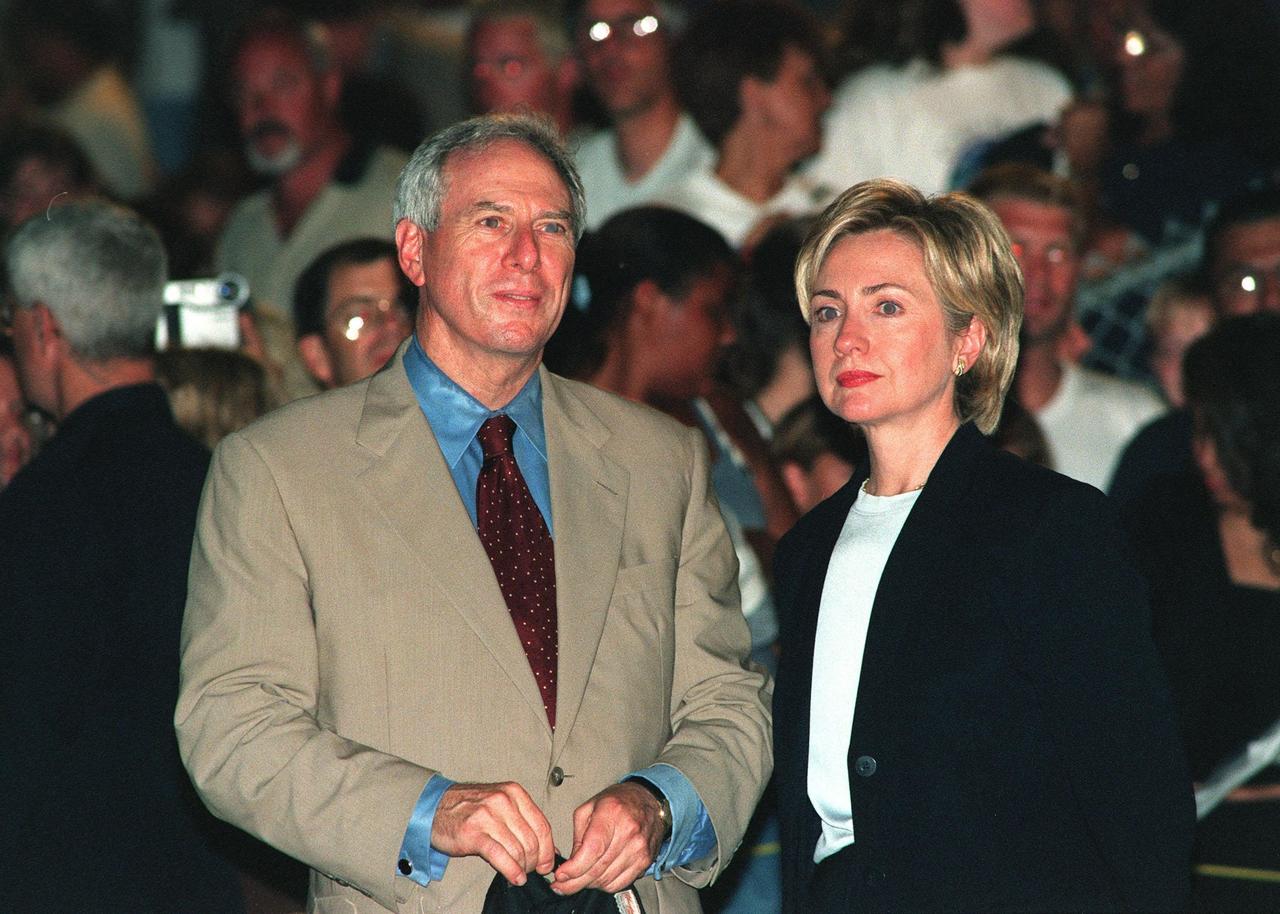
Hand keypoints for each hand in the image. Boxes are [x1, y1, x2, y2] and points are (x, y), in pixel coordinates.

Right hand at [430, 782, 554, 885]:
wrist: (436, 807)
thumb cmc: (470, 808)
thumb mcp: (501, 806)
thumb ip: (524, 823)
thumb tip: (549, 849)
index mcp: (514, 793)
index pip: (542, 826)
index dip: (548, 850)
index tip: (547, 863)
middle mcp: (503, 801)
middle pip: (532, 840)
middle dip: (535, 862)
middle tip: (531, 870)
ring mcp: (488, 816)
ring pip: (518, 850)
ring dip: (522, 868)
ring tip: (520, 874)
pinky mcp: (473, 833)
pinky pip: (500, 856)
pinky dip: (511, 871)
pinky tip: (514, 877)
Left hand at [551, 782, 665, 894]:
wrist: (649, 800)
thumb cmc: (618, 801)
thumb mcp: (589, 807)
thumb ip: (578, 836)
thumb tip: (572, 863)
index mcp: (612, 813)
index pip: (592, 850)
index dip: (574, 868)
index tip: (560, 875)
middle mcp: (628, 832)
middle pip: (598, 869)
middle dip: (575, 882)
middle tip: (562, 885)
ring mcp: (639, 848)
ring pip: (607, 880)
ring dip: (589, 884)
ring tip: (580, 878)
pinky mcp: (645, 861)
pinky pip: (620, 884)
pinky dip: (605, 885)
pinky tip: (597, 877)